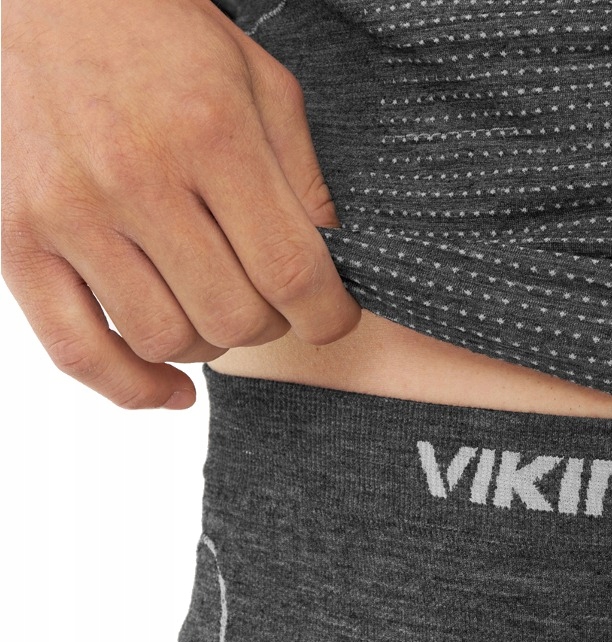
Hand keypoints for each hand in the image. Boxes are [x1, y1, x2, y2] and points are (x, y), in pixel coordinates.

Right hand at [1, 0, 361, 409]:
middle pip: (234, 318)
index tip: (334, 318)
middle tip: (270, 298)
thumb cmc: (160, 36)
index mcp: (210, 135)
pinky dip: (131, 388)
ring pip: (167, 340)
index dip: (330, 317)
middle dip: (272, 325)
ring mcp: (69, 214)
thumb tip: (331, 259)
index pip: (292, 273)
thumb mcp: (258, 81)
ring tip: (212, 305)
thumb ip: (301, 174)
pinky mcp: (17, 240)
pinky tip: (171, 389)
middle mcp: (135, 178)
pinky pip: (77, 350)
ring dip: (209, 343)